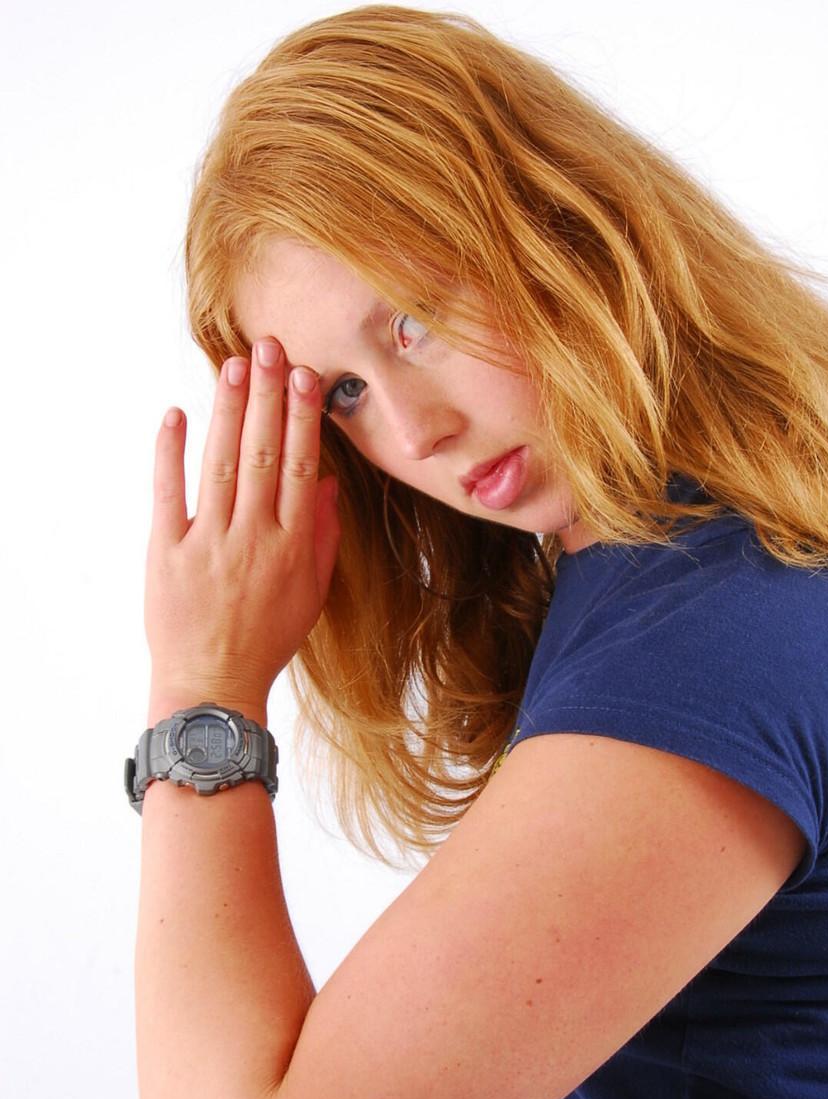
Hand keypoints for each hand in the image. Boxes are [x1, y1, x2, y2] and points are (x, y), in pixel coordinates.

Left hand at [144, 338, 339, 718]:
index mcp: (292, 547)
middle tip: (269, 349)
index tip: (304, 377)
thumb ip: (323, 538)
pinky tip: (174, 415)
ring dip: (229, 411)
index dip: (303, 419)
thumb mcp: (311, 594)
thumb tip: (326, 485)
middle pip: (264, 455)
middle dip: (267, 397)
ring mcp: (208, 542)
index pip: (301, 468)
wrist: (213, 684)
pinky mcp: (166, 552)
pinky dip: (168, 453)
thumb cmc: (266, 641)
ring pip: (222, 464)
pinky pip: (168, 493)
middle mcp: (253, 538)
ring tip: (235, 366)